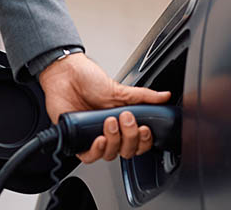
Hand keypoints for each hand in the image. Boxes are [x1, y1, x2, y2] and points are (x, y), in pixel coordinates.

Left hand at [38, 53, 171, 163]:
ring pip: (110, 155)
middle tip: (125, 118)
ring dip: (113, 141)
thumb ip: (143, 96)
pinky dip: (97, 151)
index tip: (144, 128)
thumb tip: (164, 96)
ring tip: (109, 122)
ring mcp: (93, 137)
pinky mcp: (77, 141)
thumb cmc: (89, 80)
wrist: (65, 75)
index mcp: (122, 123)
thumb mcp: (120, 89)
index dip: (144, 140)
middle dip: (130, 137)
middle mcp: (109, 133)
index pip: (139, 142)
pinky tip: (99, 139)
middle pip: (127, 151)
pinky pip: (89, 157)